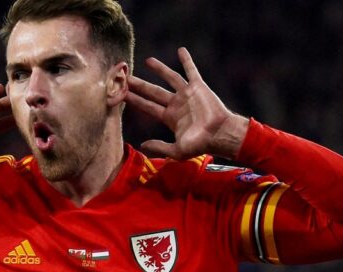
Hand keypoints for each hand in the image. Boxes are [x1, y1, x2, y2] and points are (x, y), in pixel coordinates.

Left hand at [125, 47, 248, 159]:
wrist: (220, 133)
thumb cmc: (201, 144)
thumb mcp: (177, 150)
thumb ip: (160, 147)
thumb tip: (142, 145)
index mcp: (170, 117)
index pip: (147, 106)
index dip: (135, 100)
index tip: (122, 93)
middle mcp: (176, 104)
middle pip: (153, 91)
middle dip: (140, 85)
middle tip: (127, 77)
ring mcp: (187, 94)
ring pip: (170, 78)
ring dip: (160, 69)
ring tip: (148, 60)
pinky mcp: (199, 87)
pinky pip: (191, 71)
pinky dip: (187, 60)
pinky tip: (181, 50)